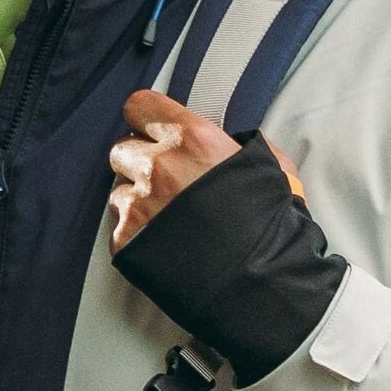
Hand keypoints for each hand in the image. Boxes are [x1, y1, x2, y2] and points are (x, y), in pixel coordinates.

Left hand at [107, 90, 301, 249]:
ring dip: (137, 200)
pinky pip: (119, 227)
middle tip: (166, 182)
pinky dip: (136, 234)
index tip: (154, 131)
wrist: (261, 284)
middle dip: (140, 162)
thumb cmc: (272, 228)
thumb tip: (230, 141)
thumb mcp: (272, 169)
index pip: (139, 105)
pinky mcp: (126, 241)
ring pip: (118, 190)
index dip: (146, 119)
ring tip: (169, 219)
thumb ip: (241, 146)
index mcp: (192, 140)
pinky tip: (165, 244)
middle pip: (122, 149)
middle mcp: (159, 166)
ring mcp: (139, 205)